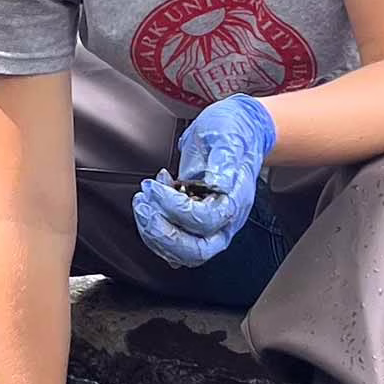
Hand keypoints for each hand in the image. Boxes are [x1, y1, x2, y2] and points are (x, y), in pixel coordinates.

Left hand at [133, 93, 275, 267]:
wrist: (240, 131)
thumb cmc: (233, 132)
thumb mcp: (227, 137)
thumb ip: (223, 161)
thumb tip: (218, 183)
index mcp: (235, 199)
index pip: (206, 220)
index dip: (175, 208)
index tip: (155, 187)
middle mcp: (225, 219)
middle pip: (196, 251)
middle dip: (161, 233)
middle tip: (143, 206)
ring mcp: (212, 225)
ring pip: (182, 252)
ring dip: (154, 234)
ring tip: (142, 203)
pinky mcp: (196, 224)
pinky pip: (175, 245)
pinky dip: (155, 233)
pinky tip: (151, 208)